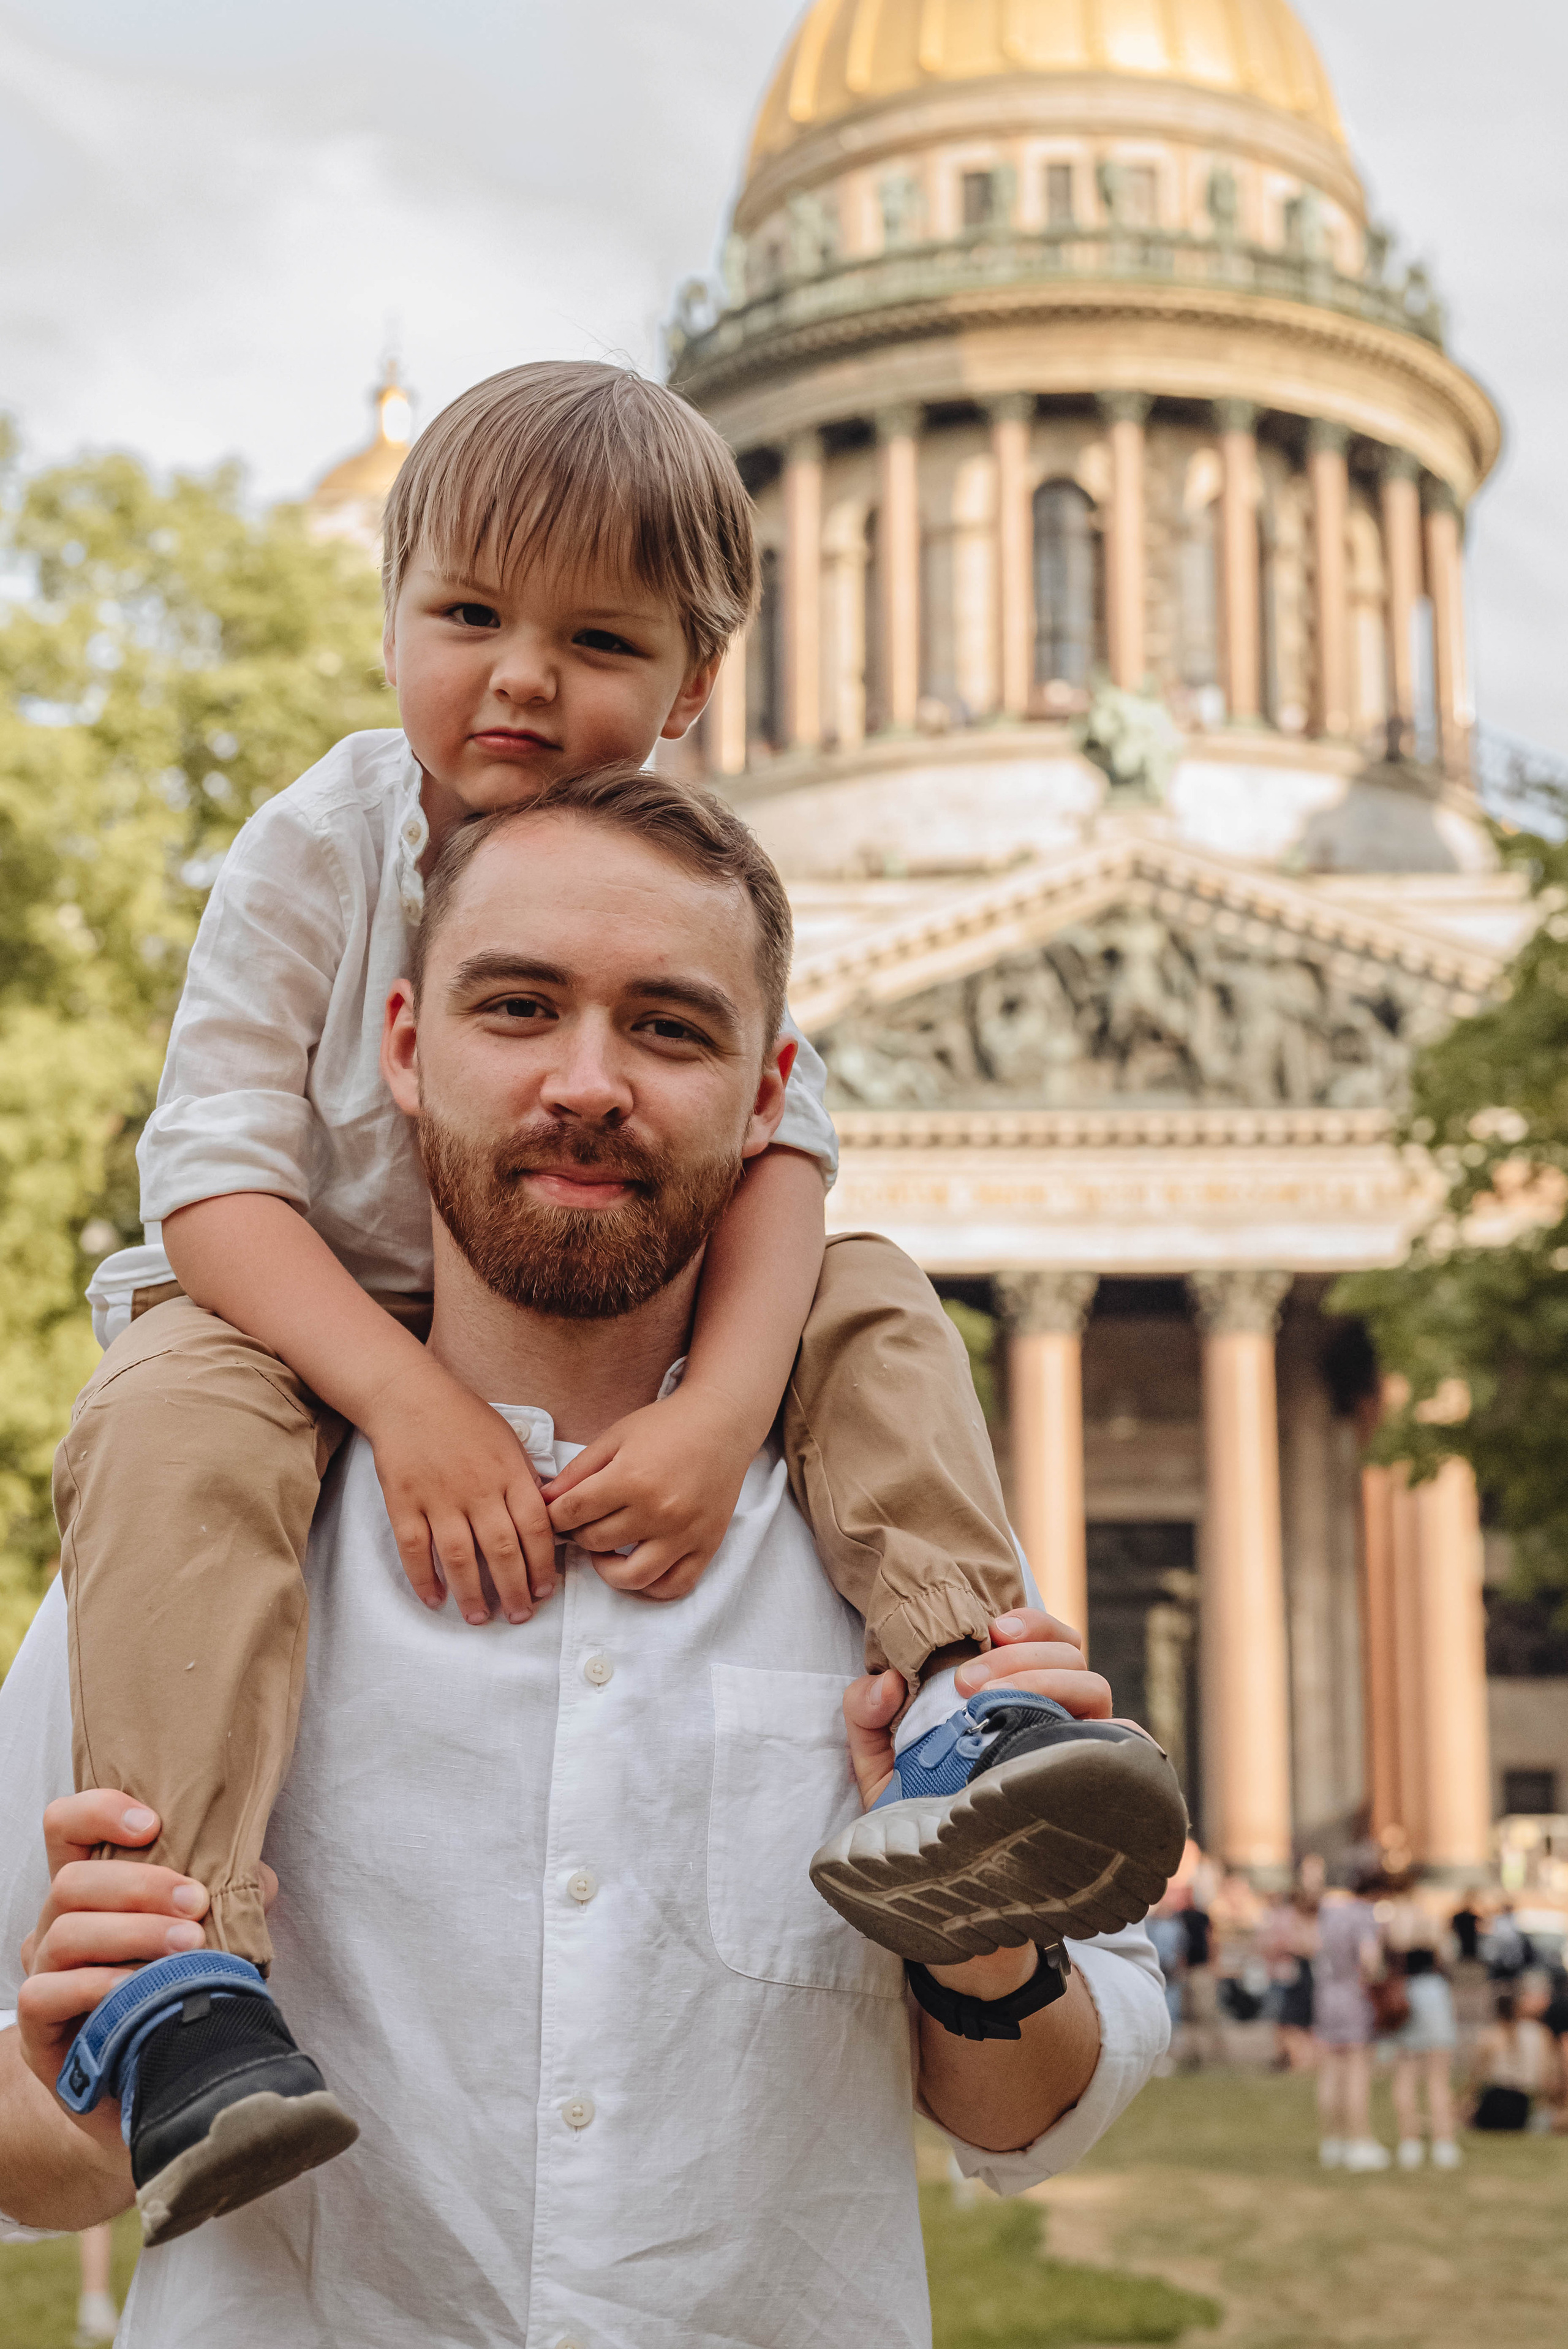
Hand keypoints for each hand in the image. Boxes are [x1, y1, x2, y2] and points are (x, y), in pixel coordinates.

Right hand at [16, 1794, 276, 2144]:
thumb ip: (229, 1898)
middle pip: (72, 1880)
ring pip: (65, 1932)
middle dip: (140, 1884)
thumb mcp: (205, 1935)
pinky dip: (96, 1985)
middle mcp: (56, 1924)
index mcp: (92, 1890)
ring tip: (187, 1945)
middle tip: (195, 1903)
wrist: (146, 2083)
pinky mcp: (38, 2028)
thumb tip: (259, 1876)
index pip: (66, 1826)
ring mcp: (42, 1974)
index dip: (99, 1811)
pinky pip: (47, 1993)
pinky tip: (136, 1988)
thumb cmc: (175, 1992)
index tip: (153, 1823)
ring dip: (133, 1933)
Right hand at [362, 1354, 556, 1624]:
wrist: (410, 1395)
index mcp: (508, 1472)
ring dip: (471, 1594)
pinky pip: (414, 1549)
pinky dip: (424, 1579)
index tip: (544, 1591)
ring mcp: (438, 1497)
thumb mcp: (509, 1442)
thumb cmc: (465, 1419)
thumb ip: (525, 1482)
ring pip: (458, 1557)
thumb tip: (547, 1524)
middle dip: (514, 1590)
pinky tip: (436, 1599)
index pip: (534, 1528)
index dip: (542, 1565)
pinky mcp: (404, 1502)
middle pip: (501, 1550)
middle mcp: (477, 1488)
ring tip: (480, 1618)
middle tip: (519, 1616)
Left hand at [541, 1382, 755, 1601]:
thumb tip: (544, 1501)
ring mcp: (684, 1534)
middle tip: (582, 1522)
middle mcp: (658, 1511)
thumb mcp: (615, 1437)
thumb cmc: (666, 1426)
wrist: (722, 1423)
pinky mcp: (706, 1546)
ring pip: (630, 1577)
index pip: (572, 1513)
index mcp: (630, 1478)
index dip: (553, 1516)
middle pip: (595, 1542)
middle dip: (577, 1534)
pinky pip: (673, 1587)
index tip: (554, 1513)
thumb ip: (577, 1471)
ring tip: (605, 1550)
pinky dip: (650, 1587)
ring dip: (606, 1568)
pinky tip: (637, 1566)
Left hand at [845, 1610, 1117, 2015]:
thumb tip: (884, 1681)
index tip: (990, 1630)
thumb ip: (867, 1719)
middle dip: (1025, 1656)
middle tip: (967, 1682)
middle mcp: (1058, 1725)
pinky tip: (1095, 1738)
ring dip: (1051, 1683)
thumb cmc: (924, 1829)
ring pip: (1100, 1695)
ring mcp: (1081, 1763)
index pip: (1046, 1641)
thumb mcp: (881, 1774)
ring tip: (990, 1704)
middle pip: (1076, 1659)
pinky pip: (1134, 1760)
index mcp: (1016, 1702)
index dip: (1031, 1624)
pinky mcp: (1099, 1804)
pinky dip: (1127, 1740)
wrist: (954, 1914)